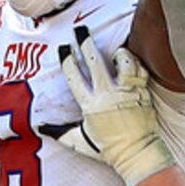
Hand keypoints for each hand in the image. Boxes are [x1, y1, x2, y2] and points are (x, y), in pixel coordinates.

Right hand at [58, 25, 173, 185]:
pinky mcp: (142, 93)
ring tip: (115, 52)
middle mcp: (108, 95)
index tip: (65, 48)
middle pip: (95, 61)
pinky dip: (135, 65)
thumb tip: (42, 129)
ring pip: (123, 61)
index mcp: (91, 105)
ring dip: (118, 54)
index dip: (68, 60)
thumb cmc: (108, 150)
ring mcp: (127, 92)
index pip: (74, 76)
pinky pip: (139, 70)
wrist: (137, 154)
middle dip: (85, 43)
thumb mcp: (81, 142)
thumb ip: (61, 133)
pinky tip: (130, 65)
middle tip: (81, 30)